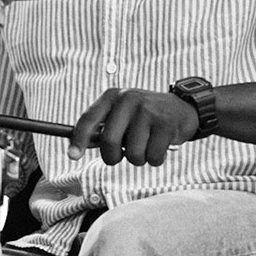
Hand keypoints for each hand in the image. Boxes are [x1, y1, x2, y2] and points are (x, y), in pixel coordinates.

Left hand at [67, 88, 199, 166]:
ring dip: (139, 159)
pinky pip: (153, 157)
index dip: (78, 139)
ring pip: (132, 154)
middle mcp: (128, 99)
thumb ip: (102, 129)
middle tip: (123, 156)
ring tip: (147, 145)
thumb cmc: (145, 118)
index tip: (72, 156)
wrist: (183, 109)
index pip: (89, 119)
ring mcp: (148, 110)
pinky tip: (161, 145)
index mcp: (112, 96)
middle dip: (113, 157)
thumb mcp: (122, 115)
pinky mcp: (166, 122)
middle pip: (109, 142)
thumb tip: (76, 149)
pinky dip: (156, 159)